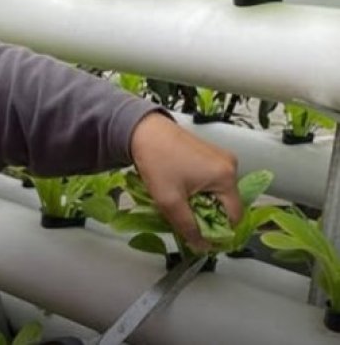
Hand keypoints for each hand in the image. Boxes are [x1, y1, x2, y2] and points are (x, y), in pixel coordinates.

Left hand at [130, 112, 241, 252]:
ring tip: (179, 199)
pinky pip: (212, 180)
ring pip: (218, 193)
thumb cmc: (156, 161)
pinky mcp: (210, 154)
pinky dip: (200, 189)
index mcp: (226, 176)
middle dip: (208, 215)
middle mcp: (230, 165)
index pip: (235, 217)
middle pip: (227, 204)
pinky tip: (180, 187)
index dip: (219, 232)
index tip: (201, 237)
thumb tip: (202, 247)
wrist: (142, 130)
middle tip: (184, 215)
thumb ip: (188, 228)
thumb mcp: (170, 201)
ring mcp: (221, 157)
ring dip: (202, 202)